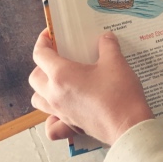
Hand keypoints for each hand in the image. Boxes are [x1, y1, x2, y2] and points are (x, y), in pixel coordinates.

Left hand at [29, 29, 153, 145]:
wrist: (128, 124)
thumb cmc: (119, 93)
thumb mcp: (116, 61)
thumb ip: (108, 45)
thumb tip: (106, 37)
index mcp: (61, 74)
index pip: (40, 54)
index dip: (43, 41)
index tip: (50, 35)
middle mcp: (55, 93)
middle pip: (34, 77)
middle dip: (42, 65)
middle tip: (58, 57)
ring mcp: (60, 112)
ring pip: (37, 99)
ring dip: (42, 89)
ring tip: (58, 82)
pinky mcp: (69, 126)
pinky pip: (51, 125)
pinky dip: (51, 119)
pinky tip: (62, 113)